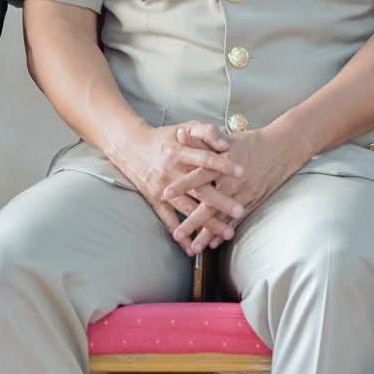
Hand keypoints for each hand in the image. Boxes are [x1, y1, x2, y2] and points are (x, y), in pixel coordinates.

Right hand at [109, 122, 242, 254]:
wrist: (130, 146)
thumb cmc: (165, 137)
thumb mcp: (185, 127)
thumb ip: (207, 132)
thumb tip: (226, 144)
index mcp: (180, 151)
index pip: (205, 159)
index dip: (223, 165)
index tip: (242, 172)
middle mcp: (171, 171)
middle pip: (200, 189)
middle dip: (221, 202)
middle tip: (240, 211)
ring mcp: (163, 188)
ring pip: (188, 208)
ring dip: (207, 223)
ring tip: (226, 233)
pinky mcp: (155, 200)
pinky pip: (168, 220)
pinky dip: (180, 233)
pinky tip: (193, 247)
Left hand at [167, 126, 308, 245]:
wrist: (282, 148)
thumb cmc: (251, 142)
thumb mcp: (225, 138)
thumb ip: (201, 139)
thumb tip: (180, 134)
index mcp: (223, 163)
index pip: (199, 175)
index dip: (183, 184)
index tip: (166, 194)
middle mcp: (233, 181)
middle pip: (210, 204)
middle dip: (193, 221)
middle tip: (177, 234)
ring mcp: (244, 194)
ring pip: (223, 217)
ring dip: (208, 234)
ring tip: (194, 248)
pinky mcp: (253, 201)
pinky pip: (237, 220)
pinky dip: (225, 230)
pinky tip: (215, 243)